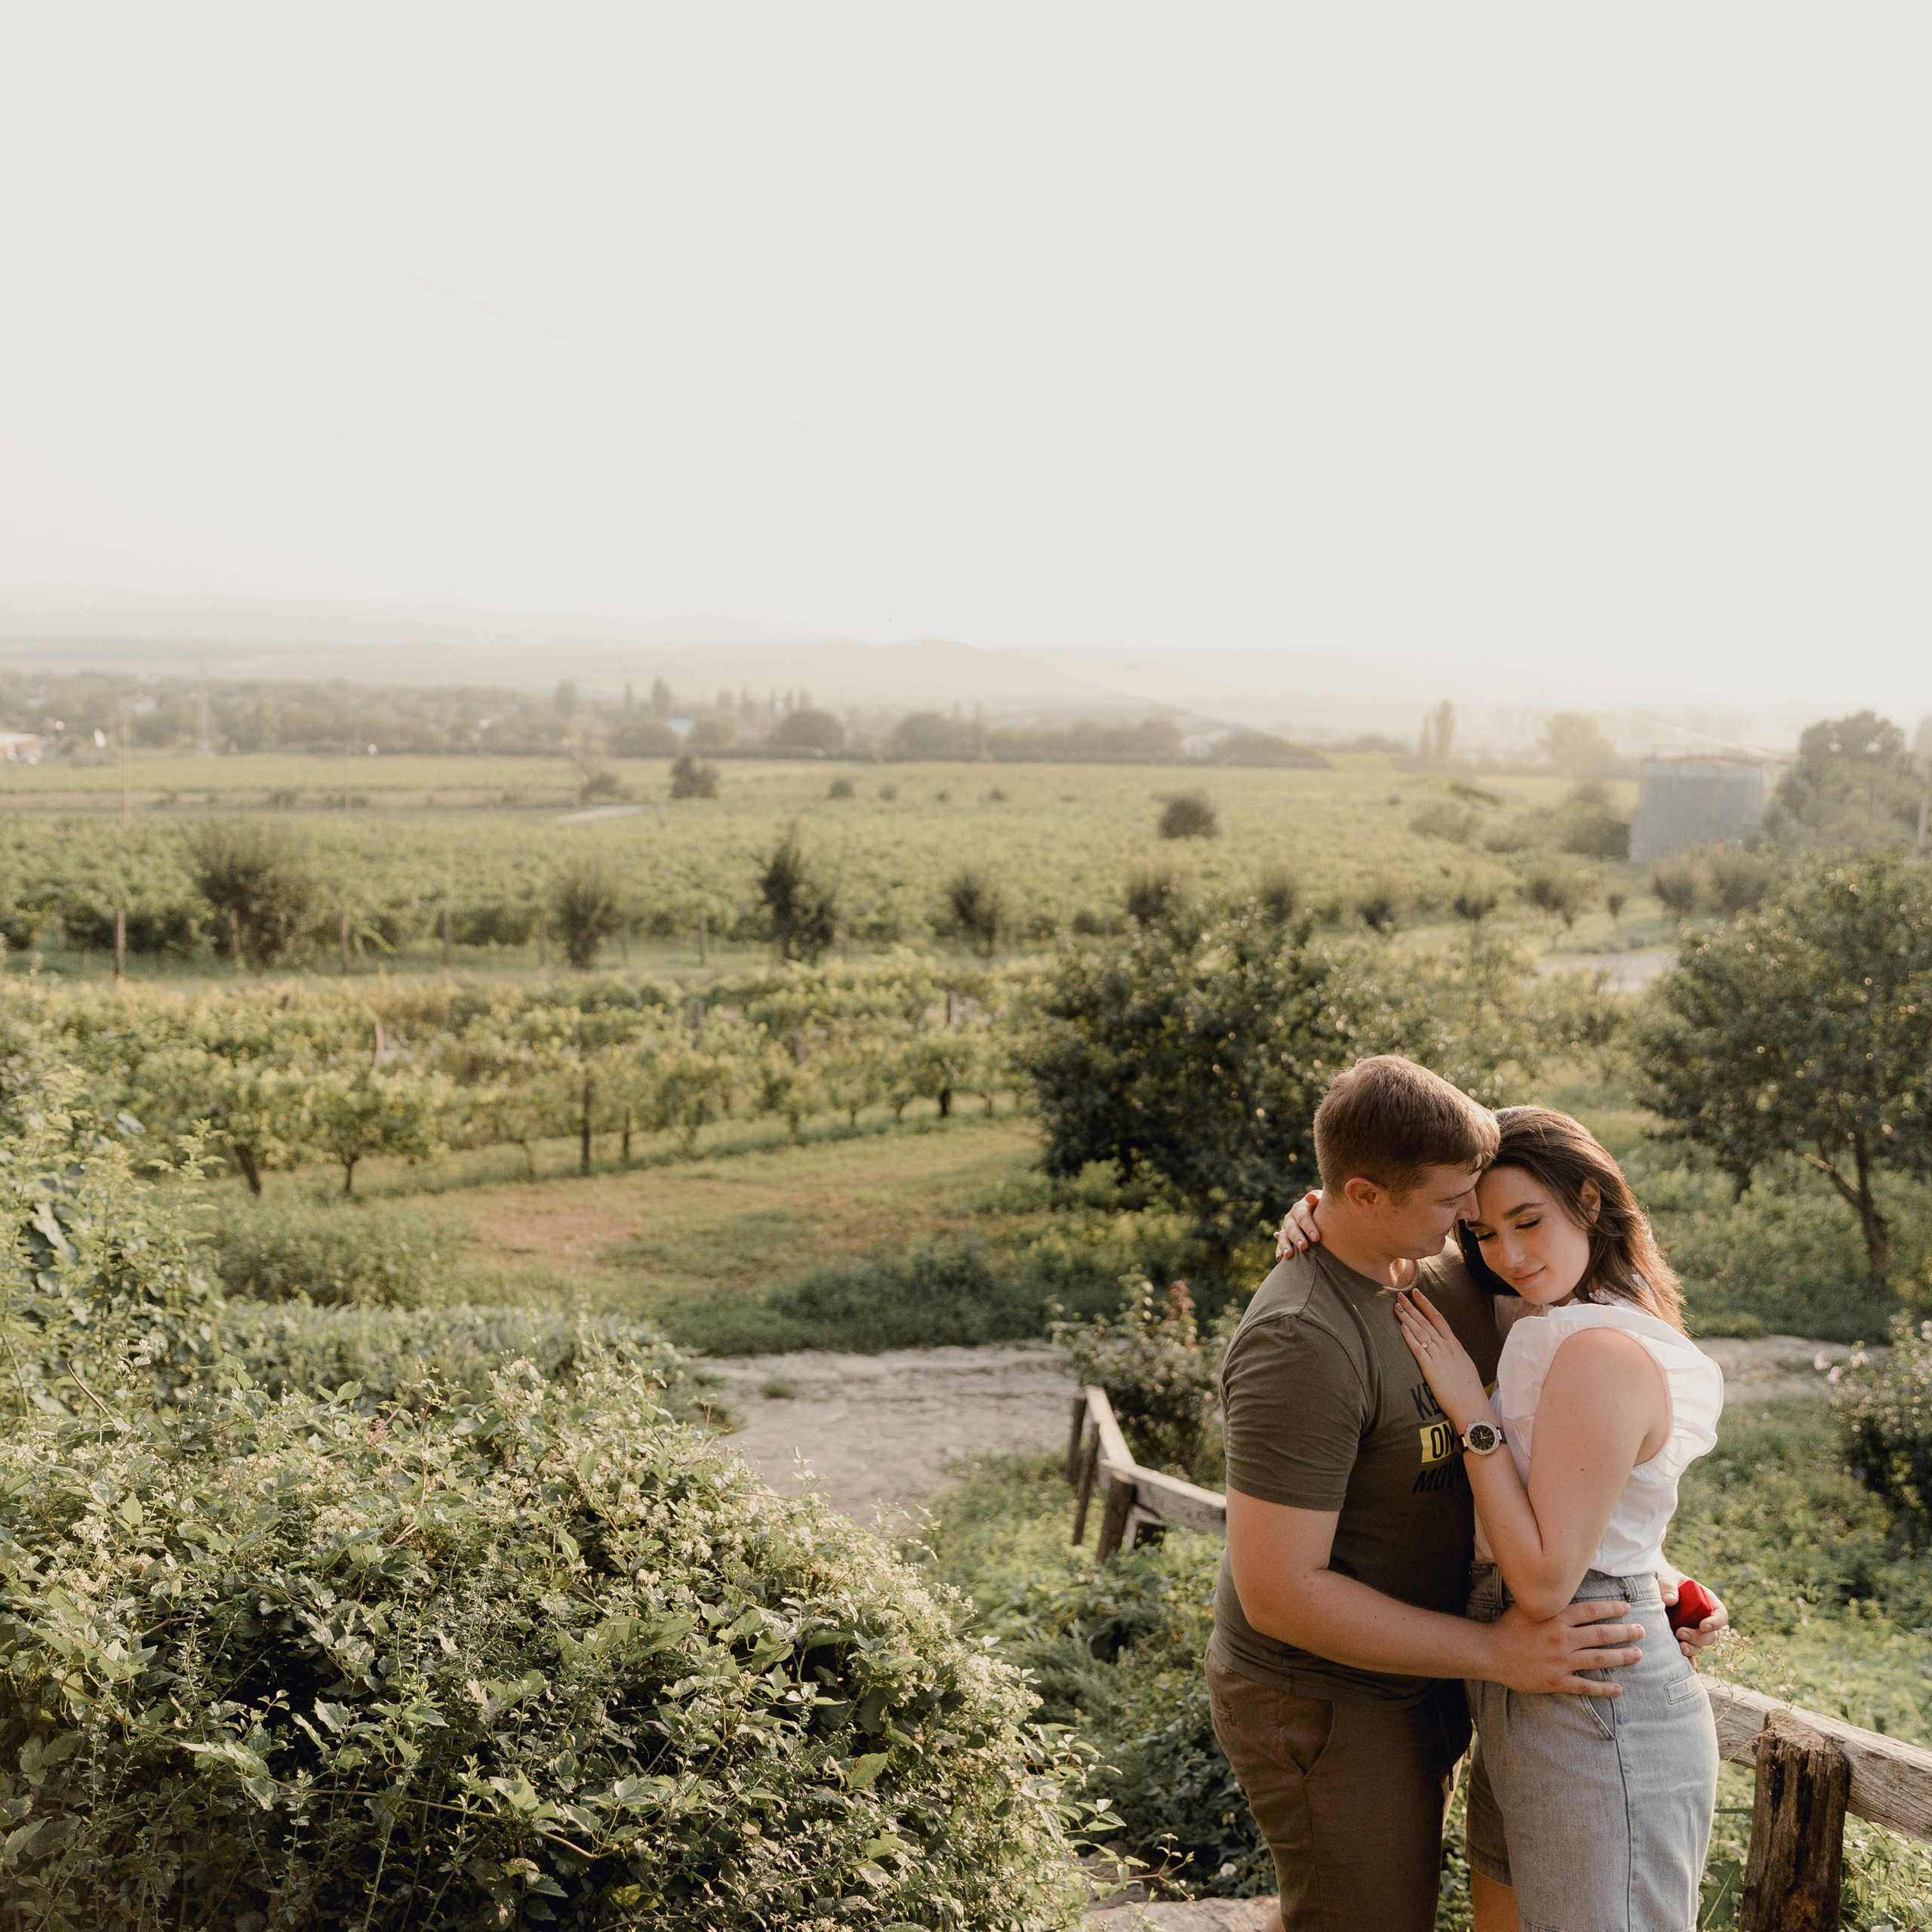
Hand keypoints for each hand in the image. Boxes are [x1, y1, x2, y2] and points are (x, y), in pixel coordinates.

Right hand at [1276, 1190, 1321, 1258]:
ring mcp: (1286, 1227)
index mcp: (1300, 1207)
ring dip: (1285, 1245)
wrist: (1321, 1211)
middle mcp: (1291, 1217)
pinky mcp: (1284, 1236)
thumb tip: (1310, 1197)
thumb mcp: (1323, 1200)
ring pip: (1283, 1236)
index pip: (1302, 1216)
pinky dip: (1279, 1251)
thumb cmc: (1326, 1207)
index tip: (1316, 1238)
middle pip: (1291, 1227)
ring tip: (1289, 1255)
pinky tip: (1280, 1259)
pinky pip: (1280, 1244)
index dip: (1308, 1227)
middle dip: (1297, 1237)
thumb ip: (1318, 1199)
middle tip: (1303, 1247)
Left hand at [1394, 1288, 1489, 1432]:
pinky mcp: (1431, 1369)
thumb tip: (1447, 1349)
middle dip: (1412, 1307)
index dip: (1426, 1305)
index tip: (1416, 1293)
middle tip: (1399, 1295)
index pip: (1439, 1319)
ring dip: (1407, 1319)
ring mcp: (1439, 1357)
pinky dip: (1409, 1338)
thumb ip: (1454, 1354)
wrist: (1472, 1407)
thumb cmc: (1469, 1390)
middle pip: (1426, 1322)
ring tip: (1396, 1307)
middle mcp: (1447, 1347)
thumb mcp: (1464, 1365)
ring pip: (1420, 1332)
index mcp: (1455, 1345)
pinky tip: (1401, 1328)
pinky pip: (1418, 1350)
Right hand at [1487, 1599, 1644, 1696]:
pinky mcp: (1556, 1681)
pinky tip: (1618, 1689)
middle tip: (1641, 1631)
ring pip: (1598, 1659)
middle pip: (1601, 1634)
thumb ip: (1551, 1603)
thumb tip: (1568, 1593)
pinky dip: (1603, 1689)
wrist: (1491, 1653)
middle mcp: (1562, 1639)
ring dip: (1621, 1657)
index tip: (1627, 1608)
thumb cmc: (1509, 1627)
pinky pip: (1585, 1686)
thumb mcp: (1528, 1607)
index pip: (1591, 1611)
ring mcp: (1561, 1662)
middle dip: (1624, 1632)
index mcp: (1556, 1618)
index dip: (1611, 1608)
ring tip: (1638, 1654)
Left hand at [1660, 1578, 1729, 1664]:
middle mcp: (1703, 1619)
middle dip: (1698, 1638)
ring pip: (1700, 1646)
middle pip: (1711, 1635)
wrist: (1650, 1588)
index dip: (1715, 1623)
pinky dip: (1687, 1660)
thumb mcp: (1665, 1577)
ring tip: (1679, 1647)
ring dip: (1692, 1649)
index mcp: (1707, 1601)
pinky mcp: (1681, 1639)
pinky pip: (1688, 1653)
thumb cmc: (1662, 1580)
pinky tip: (1684, 1665)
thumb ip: (1668, 1585)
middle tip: (1681, 1633)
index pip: (1720, 1615)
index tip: (1703, 1625)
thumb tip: (1670, 1600)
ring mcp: (1692, 1631)